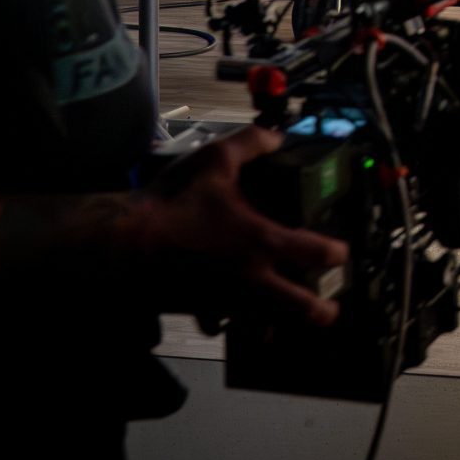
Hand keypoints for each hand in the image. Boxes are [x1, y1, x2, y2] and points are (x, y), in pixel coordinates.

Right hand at [132, 126, 347, 329]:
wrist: (119, 247)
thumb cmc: (169, 205)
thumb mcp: (213, 161)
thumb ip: (250, 144)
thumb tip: (274, 136)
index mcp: (261, 242)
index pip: (315, 252)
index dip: (335, 252)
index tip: (340, 252)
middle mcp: (250, 278)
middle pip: (300, 308)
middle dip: (320, 310)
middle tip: (328, 310)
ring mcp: (225, 300)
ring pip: (264, 322)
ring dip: (278, 320)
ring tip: (283, 316)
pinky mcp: (199, 310)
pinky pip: (222, 322)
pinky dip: (230, 320)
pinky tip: (228, 313)